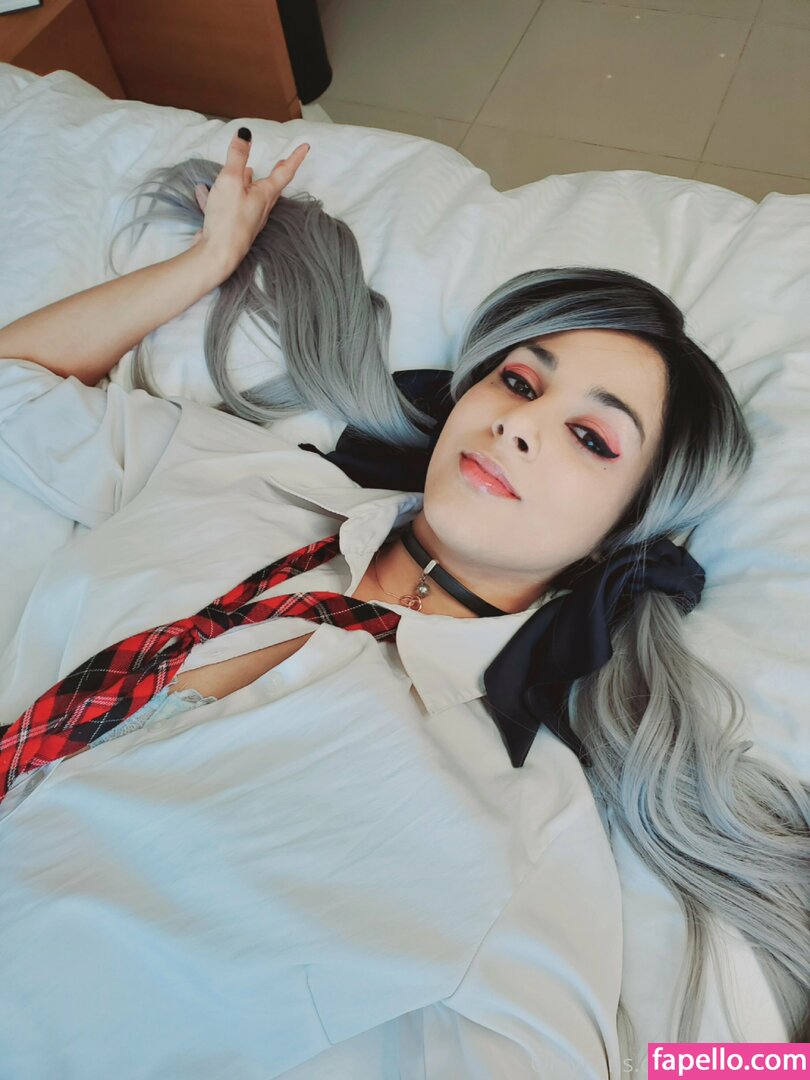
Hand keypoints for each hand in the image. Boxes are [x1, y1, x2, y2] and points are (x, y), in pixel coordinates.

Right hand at [191, 129, 309, 275]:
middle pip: (271, 187)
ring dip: (250, 182)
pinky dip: (220, 196)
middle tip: (283, 162)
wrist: (217, 255)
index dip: (295, 157)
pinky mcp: (232, 228)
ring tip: (248, 173)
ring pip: (251, 196)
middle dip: (277, 172)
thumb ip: (237, 157)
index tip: (306, 146)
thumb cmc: (228, 219)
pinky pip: (228, 207)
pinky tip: (205, 192)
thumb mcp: (231, 180)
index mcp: (265, 195)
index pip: (284, 172)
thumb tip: (245, 134)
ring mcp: (247, 220)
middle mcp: (260, 208)